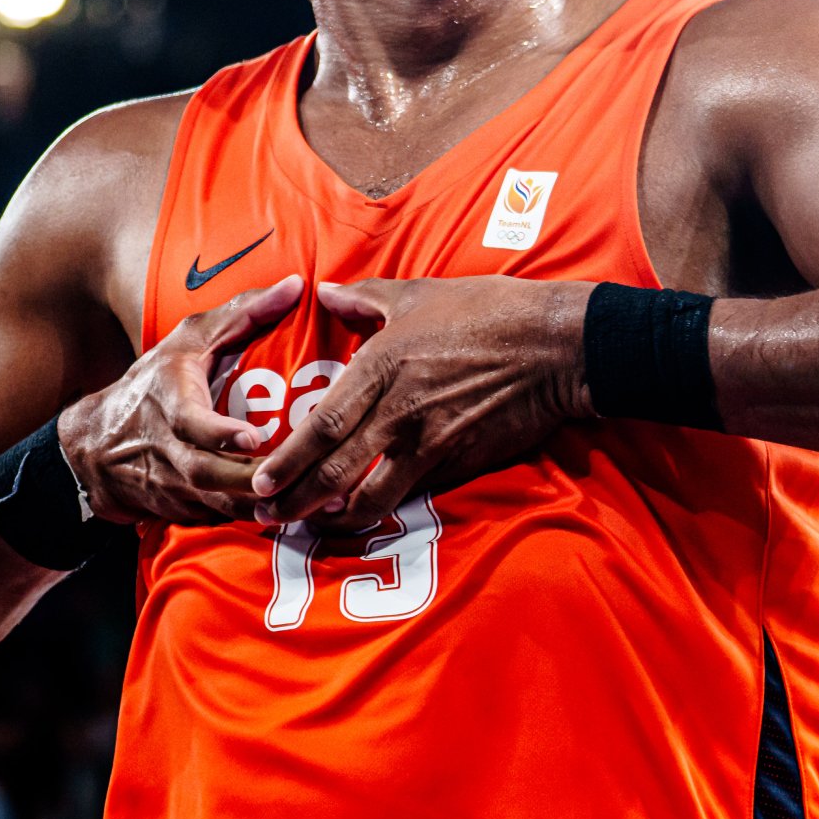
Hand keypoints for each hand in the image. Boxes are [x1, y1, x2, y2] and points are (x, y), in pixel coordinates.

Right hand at [56, 274, 301, 524]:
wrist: (95, 447)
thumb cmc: (153, 382)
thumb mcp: (189, 340)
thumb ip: (243, 314)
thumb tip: (296, 286)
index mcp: (169, 402)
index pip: (191, 422)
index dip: (220, 433)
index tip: (254, 437)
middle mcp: (167, 449)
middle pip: (206, 475)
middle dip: (248, 481)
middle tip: (292, 479)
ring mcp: (171, 487)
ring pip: (216, 505)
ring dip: (256, 507)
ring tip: (304, 502)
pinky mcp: (179, 512)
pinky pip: (217, 520)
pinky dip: (248, 519)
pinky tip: (289, 513)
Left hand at [251, 276, 594, 531]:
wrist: (556, 346)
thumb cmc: (489, 310)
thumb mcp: (420, 293)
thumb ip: (366, 297)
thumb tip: (327, 293)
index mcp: (383, 366)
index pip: (323, 425)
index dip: (289, 459)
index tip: (262, 481)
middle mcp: (401, 411)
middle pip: (338, 469)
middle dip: (298, 499)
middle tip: (267, 516)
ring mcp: (433, 441)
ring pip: (375, 493)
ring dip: (339, 516)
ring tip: (314, 525)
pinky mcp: (462, 459)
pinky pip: (417, 492)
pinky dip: (389, 509)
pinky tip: (371, 516)